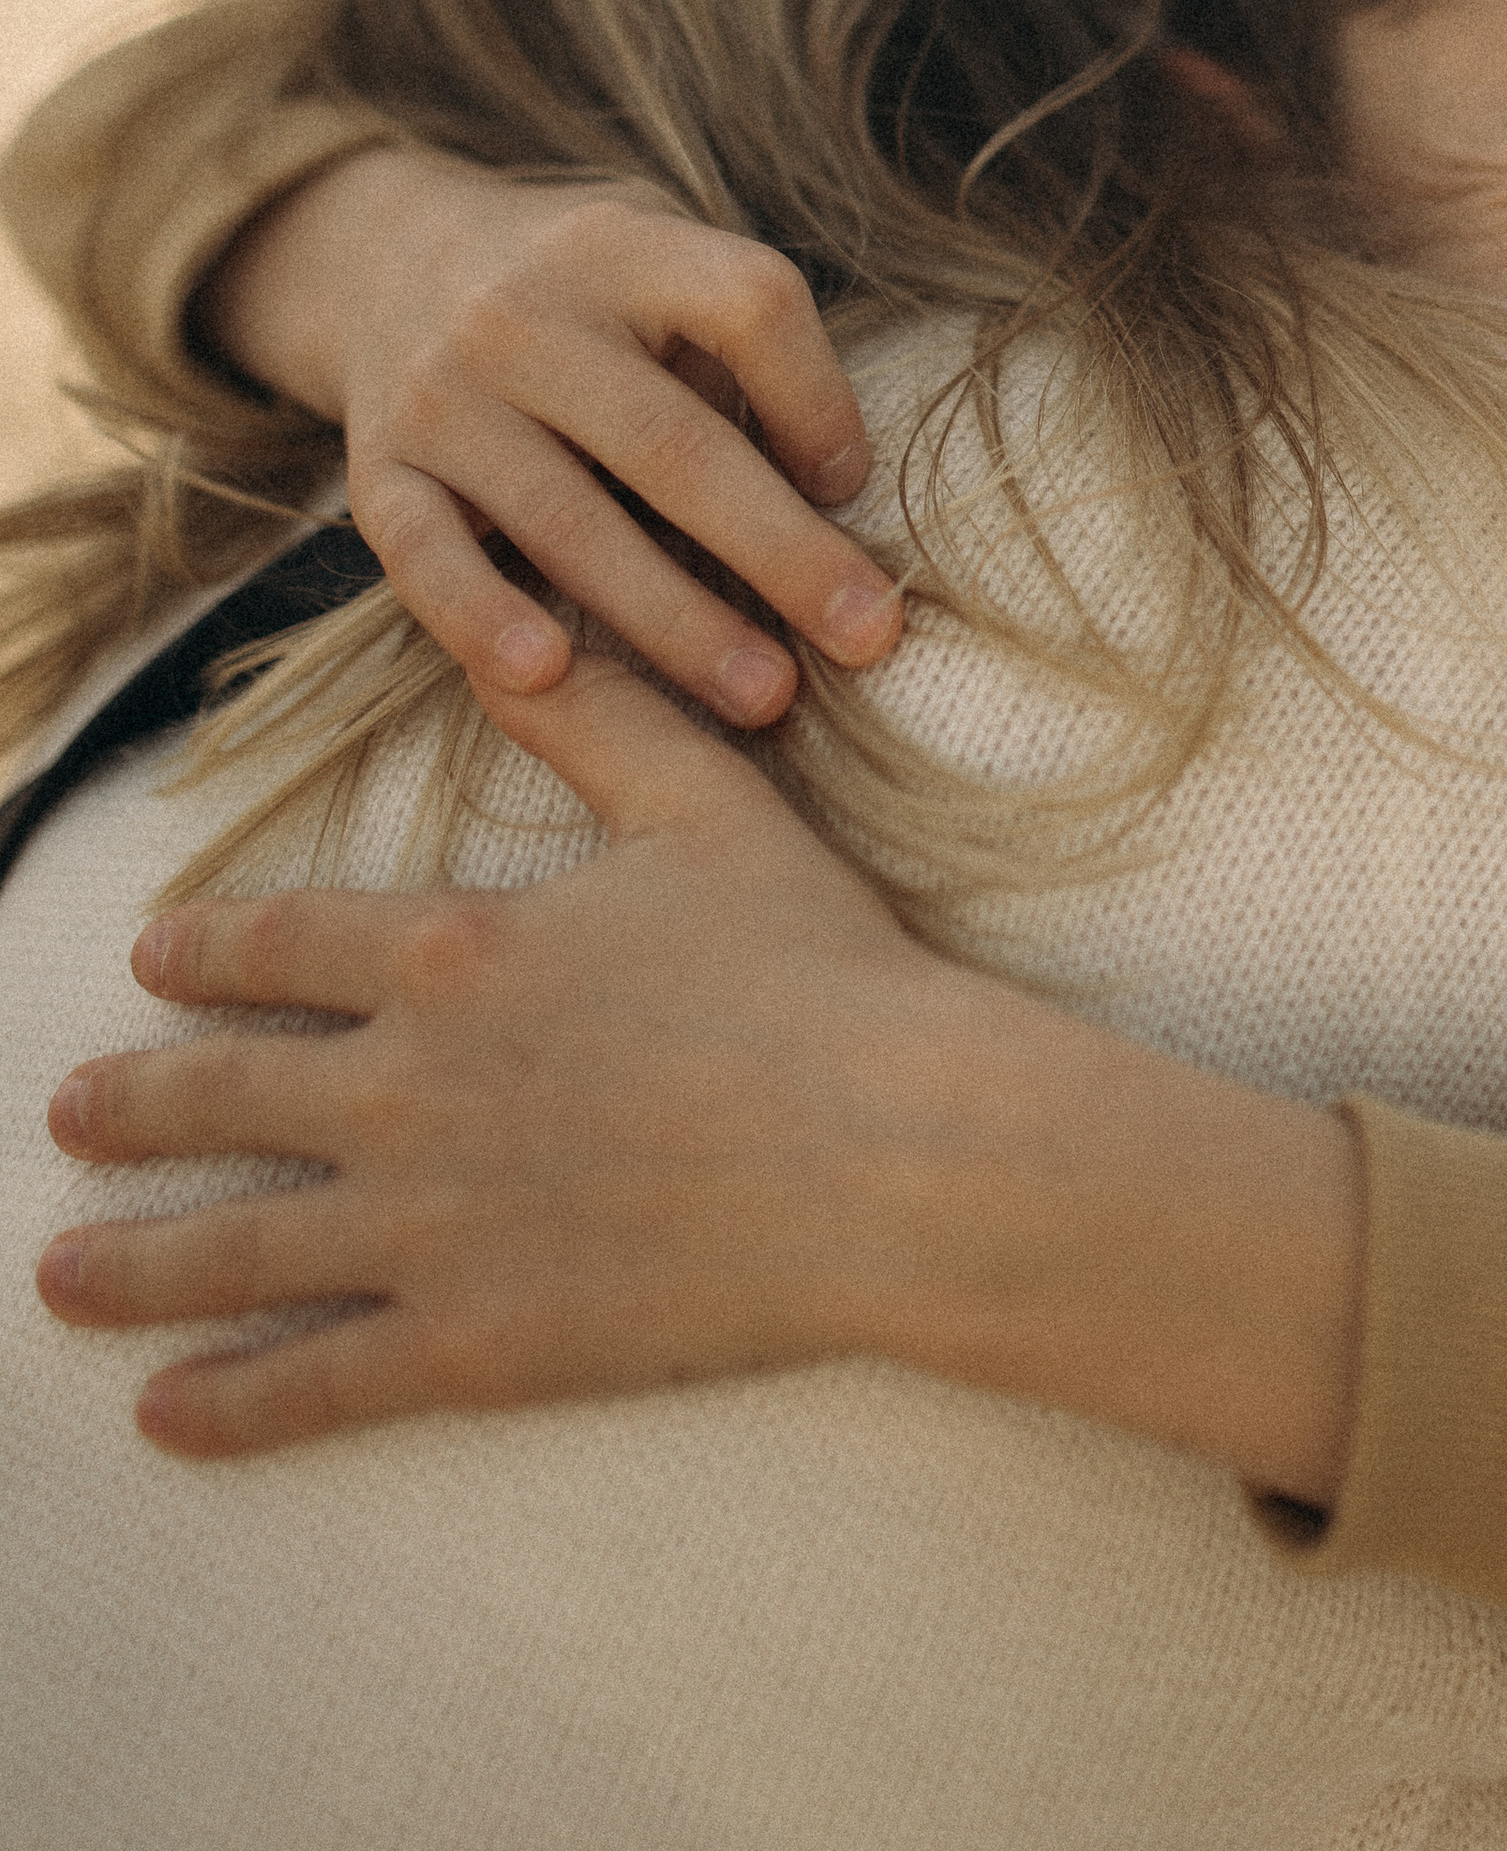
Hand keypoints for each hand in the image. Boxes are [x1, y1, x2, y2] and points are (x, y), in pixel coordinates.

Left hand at [35, 656, 1362, 1500]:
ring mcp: (430, 1222)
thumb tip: (533, 620)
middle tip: (68, 1114)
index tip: (152, 959)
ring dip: (133, 1266)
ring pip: (236, 1247)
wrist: (890, 1145)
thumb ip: (601, 715)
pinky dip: (229, 1404)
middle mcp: (408, 1085)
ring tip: (60, 1280)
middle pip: (226, 1091)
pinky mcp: (473, 1340)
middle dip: (135, 1102)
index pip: (284, 944)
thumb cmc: (815, 964)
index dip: (207, 952)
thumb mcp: (707, 802)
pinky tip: (164, 1418)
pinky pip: (317, 1380)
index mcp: (454, 951)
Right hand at [207, 149, 903, 721]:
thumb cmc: (583, 289)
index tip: (855, 487)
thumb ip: (737, 343)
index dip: (819, 399)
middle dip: (781, 552)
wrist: (386, 257)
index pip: (749, 305)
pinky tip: (552, 675)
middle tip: (869, 636)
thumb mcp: (660, 259)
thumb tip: (829, 486)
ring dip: (676, 622)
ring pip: (568, 521)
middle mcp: (522, 313)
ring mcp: (440, 393)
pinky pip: (426, 556)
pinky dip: (482, 618)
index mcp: (623, 246)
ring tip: (767, 695)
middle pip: (673, 442)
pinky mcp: (378, 470)